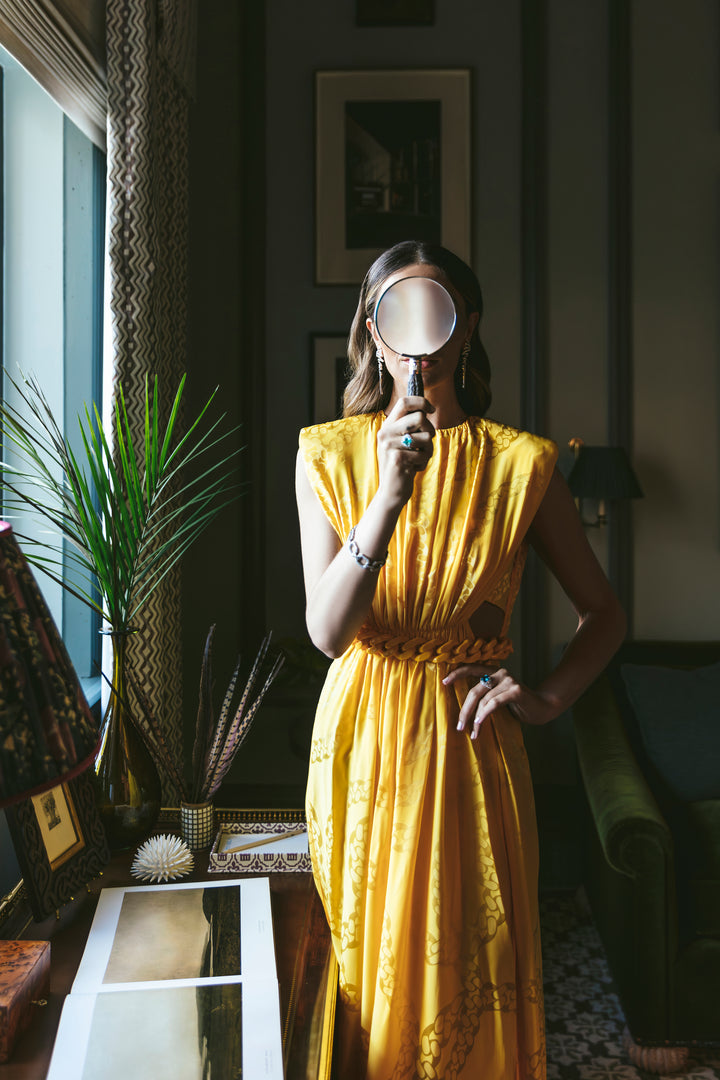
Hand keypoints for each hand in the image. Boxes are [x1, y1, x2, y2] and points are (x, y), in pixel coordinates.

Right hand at [376, 396, 435, 507]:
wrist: (391, 491)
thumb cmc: (402, 465)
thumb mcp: (402, 442)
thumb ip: (410, 427)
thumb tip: (426, 410)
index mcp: (387, 426)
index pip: (404, 402)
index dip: (421, 402)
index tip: (431, 409)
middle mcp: (385, 433)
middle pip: (419, 418)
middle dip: (430, 431)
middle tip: (425, 444)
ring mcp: (389, 446)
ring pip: (425, 437)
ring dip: (428, 450)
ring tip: (418, 459)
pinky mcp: (397, 459)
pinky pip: (424, 453)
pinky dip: (423, 462)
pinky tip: (413, 469)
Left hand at [443, 665, 557, 737]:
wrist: (543, 707)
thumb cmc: (518, 705)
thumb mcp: (499, 698)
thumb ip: (486, 696)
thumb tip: (465, 708)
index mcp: (494, 672)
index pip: (471, 668)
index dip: (457, 673)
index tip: (444, 682)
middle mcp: (500, 672)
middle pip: (474, 690)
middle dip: (465, 710)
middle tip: (459, 726)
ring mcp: (508, 680)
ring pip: (484, 699)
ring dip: (476, 718)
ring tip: (473, 733)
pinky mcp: (516, 690)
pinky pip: (494, 703)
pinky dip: (485, 714)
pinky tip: (479, 724)